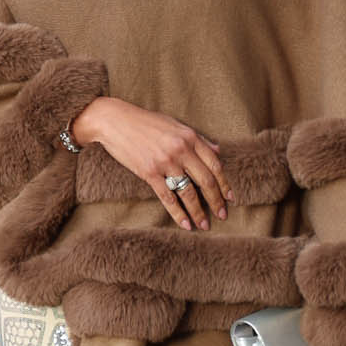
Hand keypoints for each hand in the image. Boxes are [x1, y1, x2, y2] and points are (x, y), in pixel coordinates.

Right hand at [70, 96, 233, 230]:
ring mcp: (165, 163)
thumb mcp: (174, 124)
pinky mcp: (149, 173)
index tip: (230, 197)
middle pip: (206, 180)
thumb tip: (217, 150)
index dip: (224, 183)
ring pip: (189, 193)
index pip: (214, 164)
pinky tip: (185, 224)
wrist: (114, 121)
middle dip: (216, 201)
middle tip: (223, 215)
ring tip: (204, 225)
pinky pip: (168, 197)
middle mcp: (181, 150)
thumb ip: (197, 138)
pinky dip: (178, 213)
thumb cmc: (144, 121)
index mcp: (189, 137)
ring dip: (199, 212)